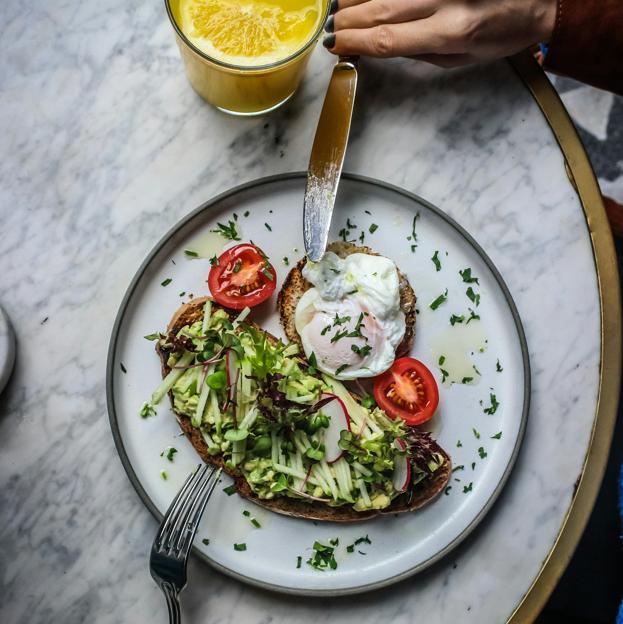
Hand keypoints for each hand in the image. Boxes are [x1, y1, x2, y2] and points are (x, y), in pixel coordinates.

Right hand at [324, 0, 556, 66]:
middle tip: (329, 26)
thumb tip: (384, 44)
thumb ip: (422, 51)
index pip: (388, 39)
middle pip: (381, 9)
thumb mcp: (462, 58)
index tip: (334, 45)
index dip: (355, 42)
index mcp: (450, 32)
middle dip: (349, 18)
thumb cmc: (501, 35)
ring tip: (339, 8)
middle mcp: (443, 0)